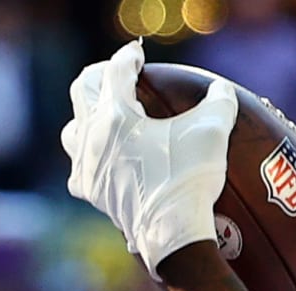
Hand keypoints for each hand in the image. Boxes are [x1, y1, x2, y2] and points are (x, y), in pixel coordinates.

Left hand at [61, 40, 236, 278]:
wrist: (170, 232)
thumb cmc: (188, 180)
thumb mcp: (212, 134)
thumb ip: (219, 104)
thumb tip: (223, 91)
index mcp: (115, 114)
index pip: (116, 71)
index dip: (128, 58)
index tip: (137, 53)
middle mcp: (92, 135)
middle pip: (82, 91)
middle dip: (97, 77)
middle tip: (113, 74)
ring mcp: (86, 165)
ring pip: (73, 130)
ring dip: (86, 117)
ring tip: (102, 118)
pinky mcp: (90, 191)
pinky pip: (80, 168)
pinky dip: (89, 159)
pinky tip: (103, 163)